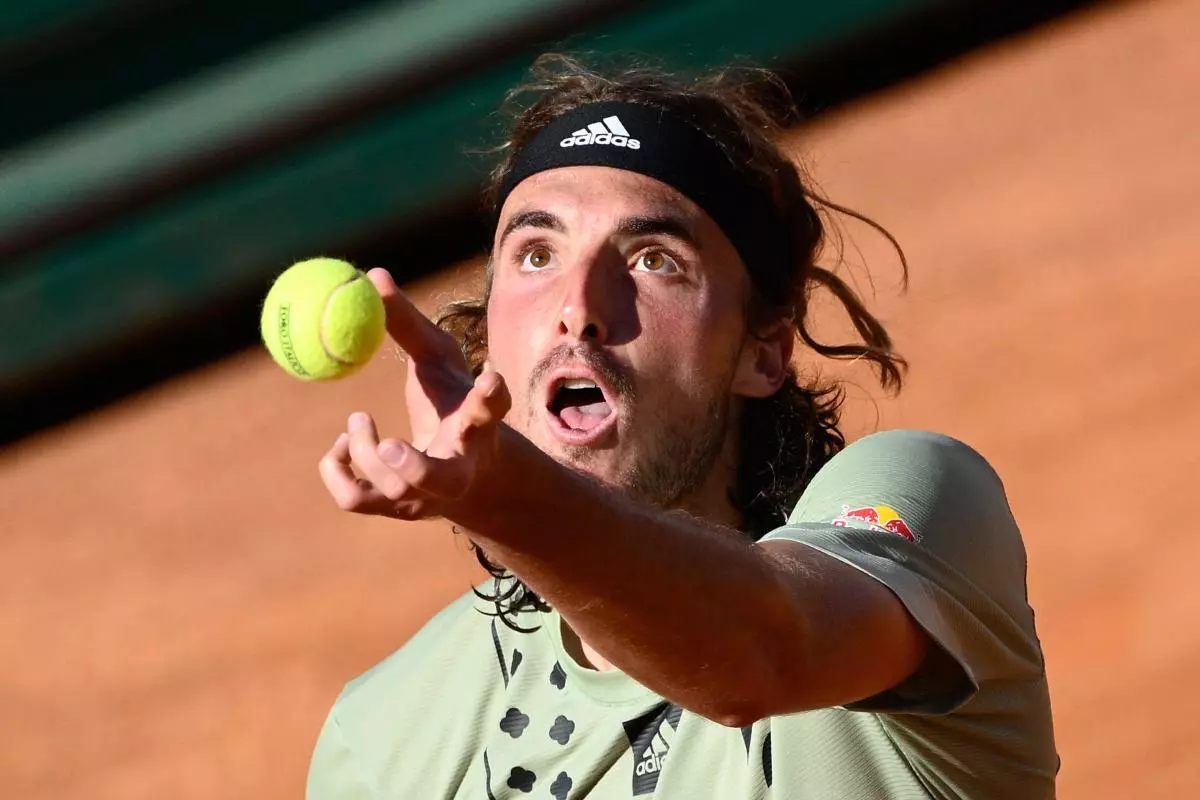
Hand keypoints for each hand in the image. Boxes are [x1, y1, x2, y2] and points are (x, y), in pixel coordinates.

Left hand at [318, 269, 510, 519]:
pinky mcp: (394, 511)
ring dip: (364, 448)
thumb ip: (407, 324)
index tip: (491, 377)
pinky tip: (342, 444)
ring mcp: (426, 499)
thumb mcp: (438, 361)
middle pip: (441, 480)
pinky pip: (353, 498)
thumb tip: (373, 274)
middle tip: (388, 443)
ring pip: (392, 488)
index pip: (488, 413)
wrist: (467, 477)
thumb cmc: (451, 406)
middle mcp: (458, 470)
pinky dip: (336, 467)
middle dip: (414, 466)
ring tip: (360, 419)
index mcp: (477, 429)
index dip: (490, 398)